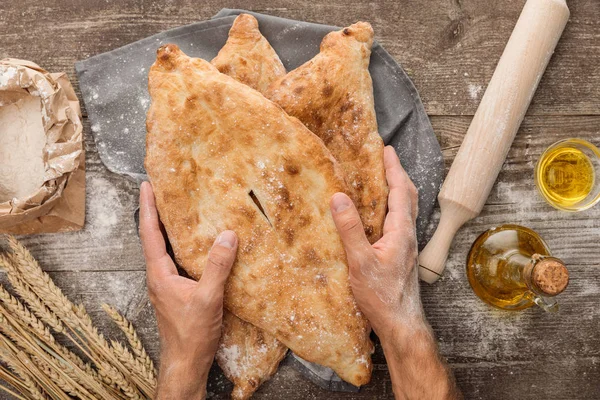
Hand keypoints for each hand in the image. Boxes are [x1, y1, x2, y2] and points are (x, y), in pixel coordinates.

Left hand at [139, 182, 237, 399]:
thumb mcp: (208, 298)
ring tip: (179, 209)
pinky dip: (182, 246)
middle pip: (154, 237)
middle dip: (156, 212)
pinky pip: (176, 261)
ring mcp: (167, 285)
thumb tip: (228, 235)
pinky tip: (197, 245)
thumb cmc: (192, 334)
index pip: (150, 233)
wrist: (186, 363)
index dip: (148, 208)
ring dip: (168, 228)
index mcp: (160, 274)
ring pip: (165, 250)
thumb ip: (217, 267)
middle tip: (164, 190)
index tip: (146, 185)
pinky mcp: (177, 292)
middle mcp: (159, 276)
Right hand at [330, 147, 460, 398]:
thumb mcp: (361, 262)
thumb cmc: (382, 296)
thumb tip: (339, 197)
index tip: (386, 149)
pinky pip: (400, 221)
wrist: (401, 323)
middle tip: (385, 159)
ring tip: (382, 179)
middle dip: (398, 174)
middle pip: (408, 196)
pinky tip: (379, 214)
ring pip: (406, 209)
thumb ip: (350, 229)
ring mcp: (407, 245)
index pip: (400, 191)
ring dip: (397, 190)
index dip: (393, 168)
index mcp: (401, 231)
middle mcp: (408, 234)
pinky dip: (393, 207)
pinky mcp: (402, 254)